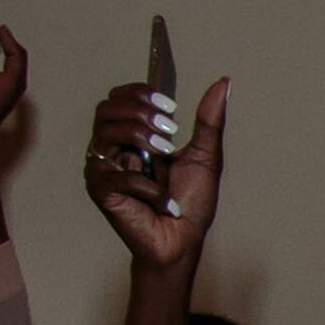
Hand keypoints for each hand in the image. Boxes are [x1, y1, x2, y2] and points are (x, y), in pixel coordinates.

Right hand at [88, 76, 227, 273]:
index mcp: (130, 136)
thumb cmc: (190, 203)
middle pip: (106, 109)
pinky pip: (115, 175)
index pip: (118, 98)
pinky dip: (147, 187)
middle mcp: (111, 149)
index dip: (139, 94)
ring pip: (104, 132)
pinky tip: (163, 201)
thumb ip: (209, 119)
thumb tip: (223, 82)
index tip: (170, 106)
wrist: (183, 242)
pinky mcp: (100, 192)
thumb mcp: (205, 154)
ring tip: (165, 156)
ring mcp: (102, 169)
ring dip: (140, 138)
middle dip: (140, 113)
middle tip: (169, 131)